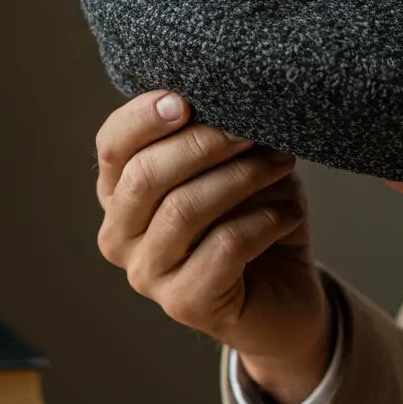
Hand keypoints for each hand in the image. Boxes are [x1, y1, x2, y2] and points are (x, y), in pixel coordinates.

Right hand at [95, 90, 331, 403]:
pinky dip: (263, 222)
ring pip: (184, 209)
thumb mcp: (235, 168)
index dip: (143, 117)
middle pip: (145, 176)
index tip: (186, 99)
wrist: (285, 299)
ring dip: (241, 177)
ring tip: (282, 162)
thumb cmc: (253, 221)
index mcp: (120, 195)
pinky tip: (289, 214)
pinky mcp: (185, 304)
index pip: (113, 146)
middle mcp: (120, 236)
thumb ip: (216, 137)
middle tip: (252, 128)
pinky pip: (223, 248)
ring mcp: (147, 275)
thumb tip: (229, 100)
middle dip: (203, 144)